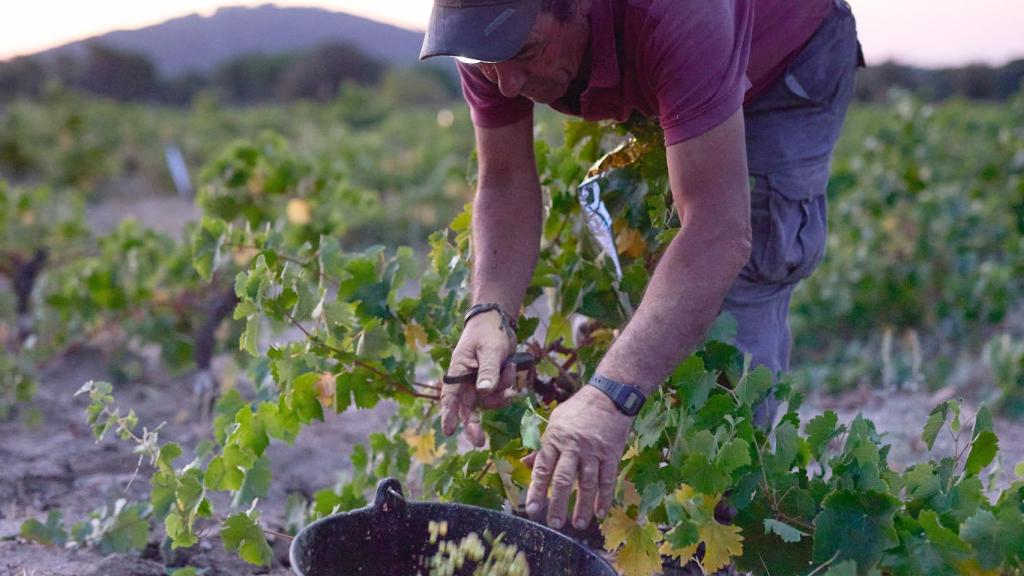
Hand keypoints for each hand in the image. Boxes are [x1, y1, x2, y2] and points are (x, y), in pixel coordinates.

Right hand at [440, 310, 517, 446]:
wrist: (498, 321)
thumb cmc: (488, 332)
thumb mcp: (490, 350)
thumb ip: (488, 371)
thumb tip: (484, 391)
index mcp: (459, 372)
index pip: (449, 397)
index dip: (447, 415)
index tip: (447, 432)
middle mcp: (467, 382)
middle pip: (467, 409)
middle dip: (473, 425)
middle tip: (479, 442)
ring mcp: (480, 384)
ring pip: (489, 402)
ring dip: (502, 392)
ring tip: (510, 366)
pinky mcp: (493, 383)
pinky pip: (501, 394)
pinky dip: (509, 386)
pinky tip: (512, 366)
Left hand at [523, 385, 632, 530]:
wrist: (609, 396)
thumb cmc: (578, 410)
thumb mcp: (554, 422)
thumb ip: (542, 446)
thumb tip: (526, 465)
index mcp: (555, 439)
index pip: (543, 468)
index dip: (537, 489)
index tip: (532, 508)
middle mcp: (573, 447)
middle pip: (564, 479)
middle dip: (558, 503)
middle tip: (554, 523)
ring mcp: (593, 451)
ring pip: (587, 483)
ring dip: (583, 506)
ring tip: (578, 524)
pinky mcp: (611, 454)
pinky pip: (608, 479)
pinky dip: (605, 497)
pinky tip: (600, 512)